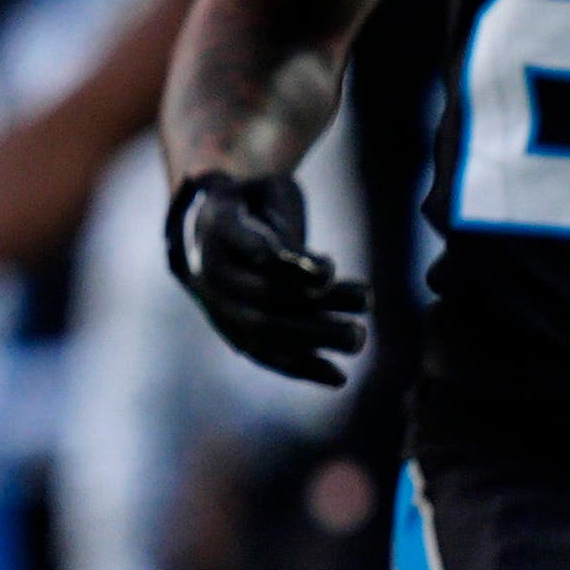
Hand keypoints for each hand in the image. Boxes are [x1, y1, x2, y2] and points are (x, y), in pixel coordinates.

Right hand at [165, 169, 369, 384]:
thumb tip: (320, 275)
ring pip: (266, 329)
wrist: (203, 234)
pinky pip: (265, 354)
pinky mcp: (232, 332)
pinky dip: (303, 367)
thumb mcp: (267, 192)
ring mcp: (219, 306)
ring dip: (317, 335)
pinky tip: (339, 377)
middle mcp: (212, 270)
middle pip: (266, 295)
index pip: (245, 241)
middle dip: (320, 302)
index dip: (286, 259)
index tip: (327, 271)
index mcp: (218, 224)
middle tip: (366, 297)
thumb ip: (285, 216)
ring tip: (359, 336)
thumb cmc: (252, 203)